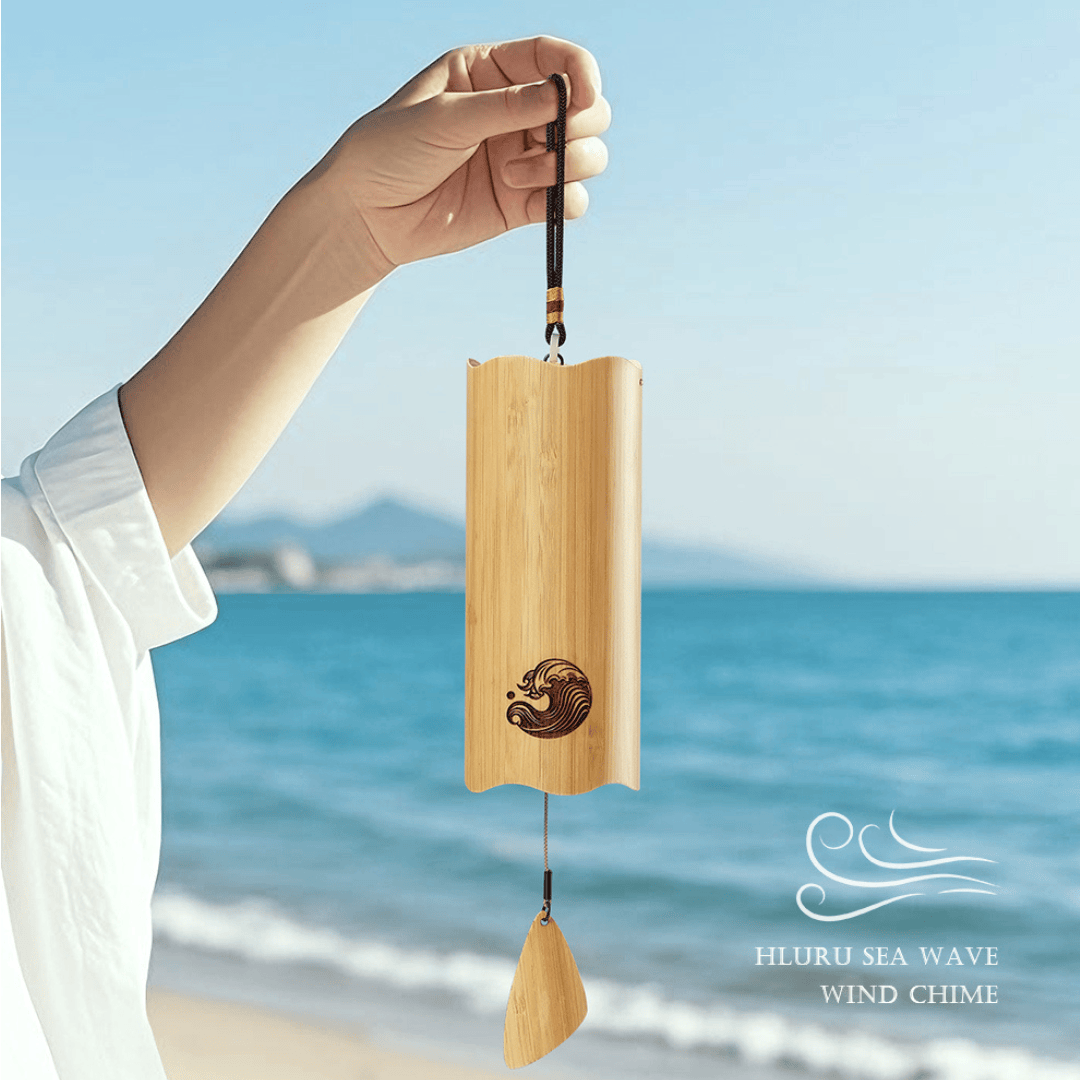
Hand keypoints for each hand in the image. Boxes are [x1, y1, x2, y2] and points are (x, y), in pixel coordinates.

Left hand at [317, 36, 610, 276]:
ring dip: (566, 163)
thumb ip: (506, 106)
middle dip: (580, 124)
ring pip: (586, 153)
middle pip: (585, 108)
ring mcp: (521, 158)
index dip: (581, 72)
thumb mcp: (444, 117)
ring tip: (514, 176)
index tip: (584, 97)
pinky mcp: (522, 202)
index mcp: (490, 72)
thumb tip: (566, 95)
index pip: (555, 58)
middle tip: (553, 140)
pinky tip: (528, 197)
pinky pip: (570, 199)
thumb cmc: (390, 151)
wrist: (367, 215)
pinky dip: (566, 199)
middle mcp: (514, 111)